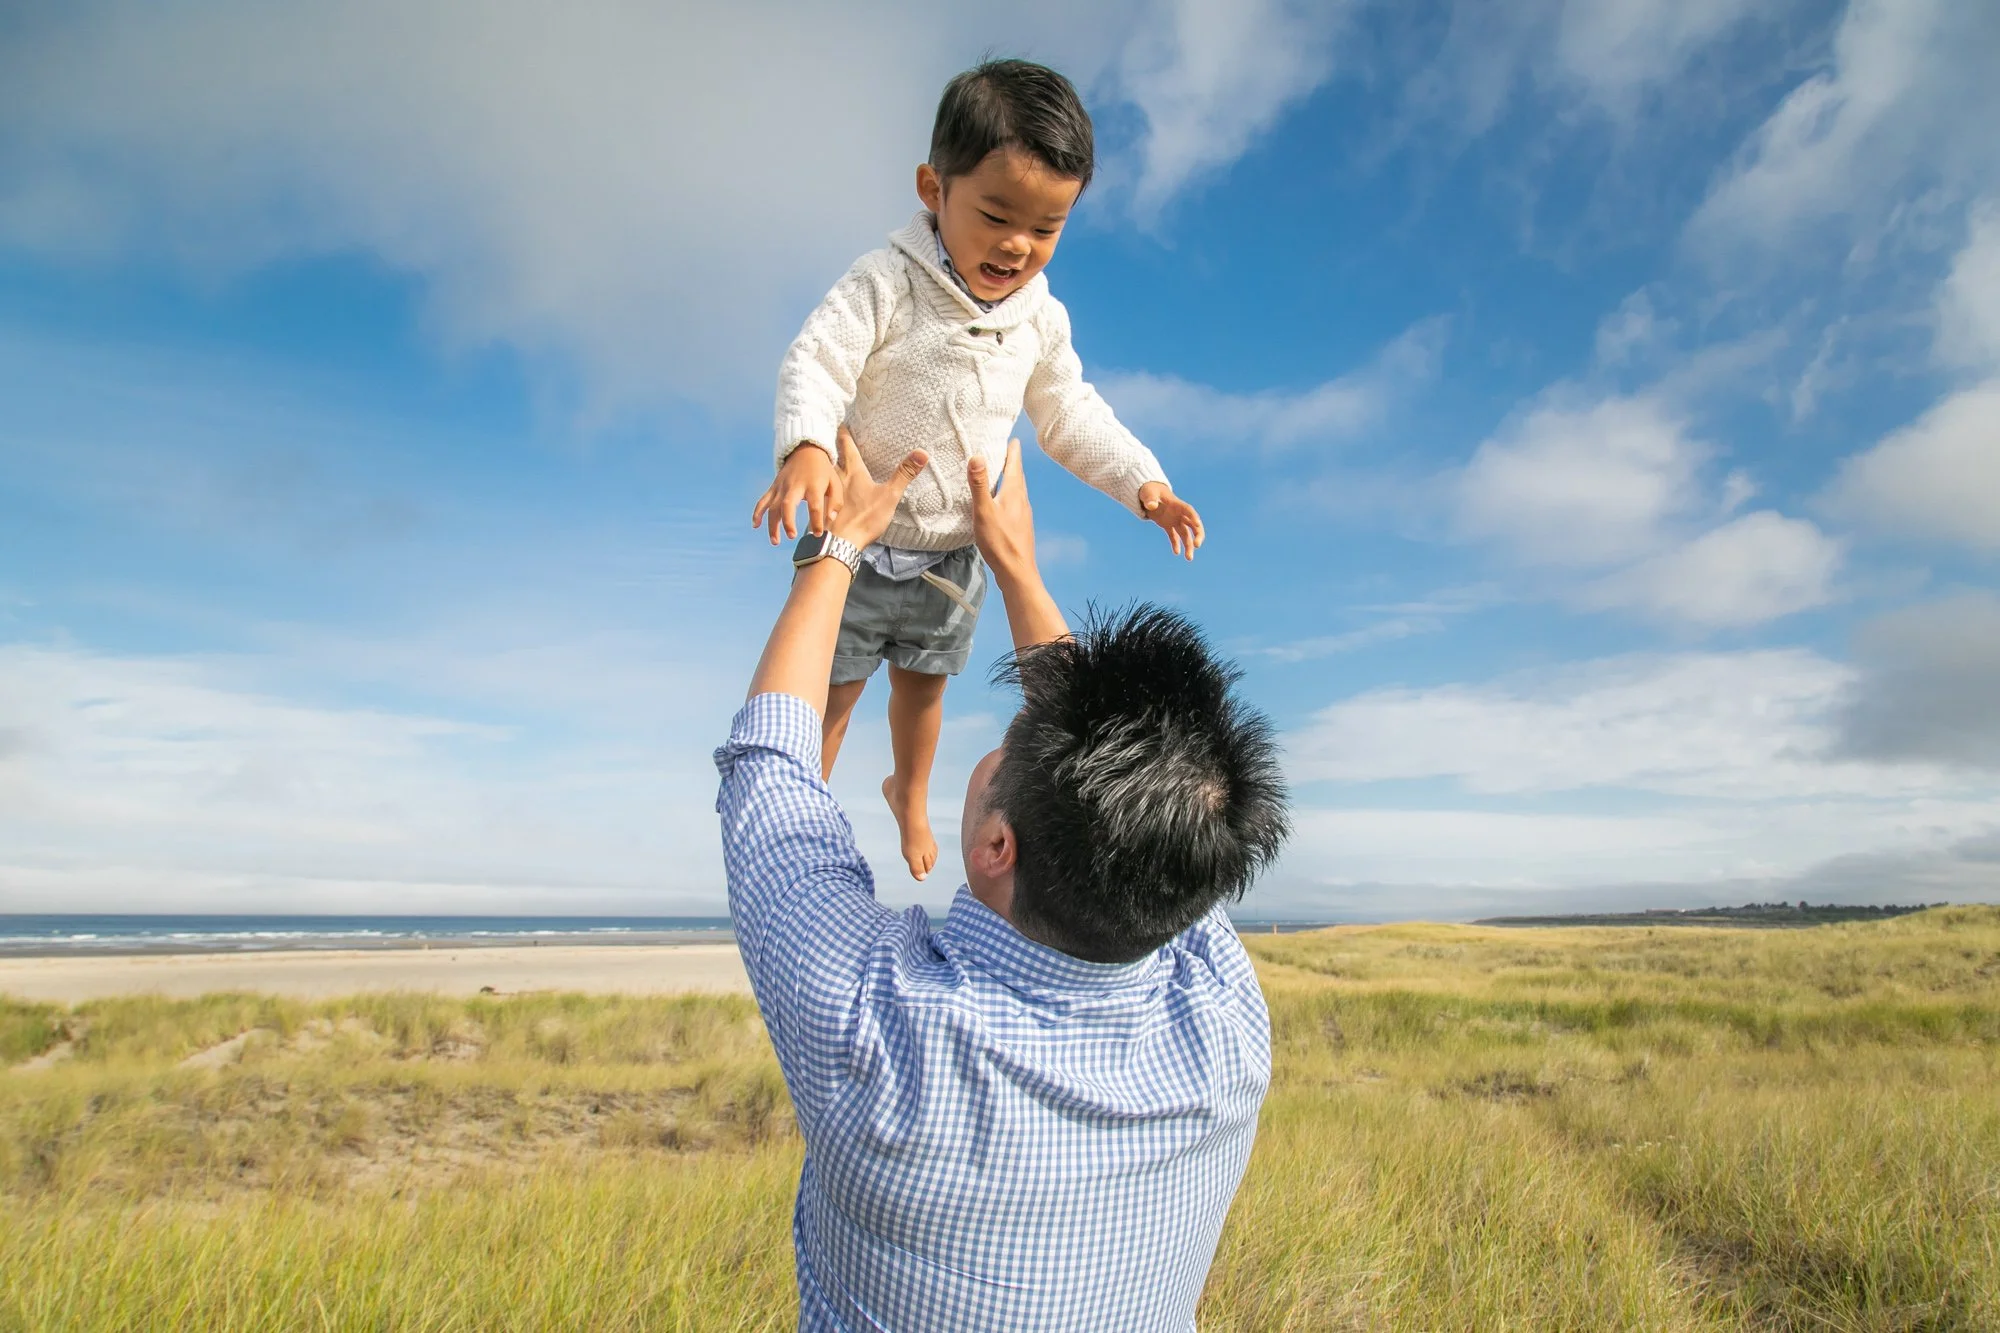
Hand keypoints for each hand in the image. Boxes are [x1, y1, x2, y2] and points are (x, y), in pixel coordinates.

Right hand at [752, 440, 843, 544]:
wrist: (806, 450)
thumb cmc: (823, 471)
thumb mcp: (835, 483)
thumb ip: (835, 502)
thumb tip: (829, 519)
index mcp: (813, 485)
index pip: (814, 505)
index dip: (816, 521)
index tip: (818, 534)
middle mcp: (795, 486)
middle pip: (788, 504)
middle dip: (788, 521)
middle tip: (791, 536)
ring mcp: (782, 486)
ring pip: (773, 506)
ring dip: (772, 524)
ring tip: (775, 541)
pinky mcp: (774, 487)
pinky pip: (763, 500)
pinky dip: (757, 512)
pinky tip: (755, 525)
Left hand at [830, 425, 927, 548]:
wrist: (839, 543)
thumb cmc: (864, 518)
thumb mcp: (889, 495)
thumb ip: (904, 474)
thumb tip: (922, 452)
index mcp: (852, 471)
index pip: (846, 445)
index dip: (844, 432)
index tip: (841, 421)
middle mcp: (836, 478)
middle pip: (830, 455)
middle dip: (830, 444)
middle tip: (828, 435)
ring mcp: (826, 493)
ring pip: (822, 472)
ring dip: (823, 464)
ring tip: (825, 459)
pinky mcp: (821, 507)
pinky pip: (819, 490)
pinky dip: (820, 484)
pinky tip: (822, 490)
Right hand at [968, 439, 1035, 582]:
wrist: (1016, 571)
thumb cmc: (1000, 541)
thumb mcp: (984, 511)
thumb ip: (979, 484)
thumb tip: (977, 456)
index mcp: (1015, 492)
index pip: (1015, 463)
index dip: (1012, 448)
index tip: (1010, 436)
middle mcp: (1022, 499)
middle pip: (1017, 474)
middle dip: (1010, 460)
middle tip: (1001, 448)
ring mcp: (1022, 513)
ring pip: (1016, 489)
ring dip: (1008, 477)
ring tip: (998, 471)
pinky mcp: (1019, 525)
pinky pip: (1013, 501)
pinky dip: (1006, 493)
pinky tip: (998, 500)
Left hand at [1139, 482, 1203, 559]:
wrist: (1148, 493)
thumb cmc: (1150, 490)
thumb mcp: (1149, 492)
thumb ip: (1150, 499)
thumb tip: (1151, 506)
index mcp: (1177, 504)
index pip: (1188, 511)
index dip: (1193, 517)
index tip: (1197, 525)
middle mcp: (1179, 514)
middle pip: (1193, 525)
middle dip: (1197, 535)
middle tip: (1197, 546)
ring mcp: (1174, 520)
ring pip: (1185, 534)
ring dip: (1188, 546)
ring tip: (1189, 559)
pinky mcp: (1168, 526)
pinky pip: (1174, 537)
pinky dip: (1175, 545)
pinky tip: (1176, 553)